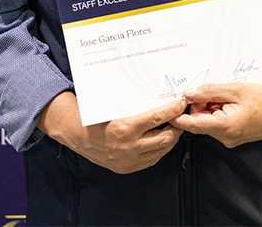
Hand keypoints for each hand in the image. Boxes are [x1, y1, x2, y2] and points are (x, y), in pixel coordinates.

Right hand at [38, 91, 187, 173]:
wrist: (80, 137)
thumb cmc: (97, 117)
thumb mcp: (114, 107)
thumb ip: (135, 105)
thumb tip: (156, 93)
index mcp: (125, 127)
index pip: (157, 119)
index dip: (172, 110)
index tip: (181, 103)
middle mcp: (129, 146)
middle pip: (165, 137)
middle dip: (177, 126)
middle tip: (181, 115)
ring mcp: (130, 159)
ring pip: (161, 150)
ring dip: (171, 138)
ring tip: (174, 126)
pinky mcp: (129, 168)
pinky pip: (152, 159)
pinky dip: (160, 148)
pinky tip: (161, 139)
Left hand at [168, 82, 261, 147]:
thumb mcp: (235, 89)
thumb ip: (209, 92)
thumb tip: (188, 94)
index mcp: (224, 127)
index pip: (192, 124)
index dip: (178, 114)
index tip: (168, 104)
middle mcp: (225, 137)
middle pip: (199, 121)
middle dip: (200, 105)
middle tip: (211, 90)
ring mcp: (229, 139)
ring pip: (208, 121)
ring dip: (211, 107)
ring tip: (227, 95)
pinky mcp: (233, 136)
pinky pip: (218, 123)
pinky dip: (219, 111)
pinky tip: (230, 102)